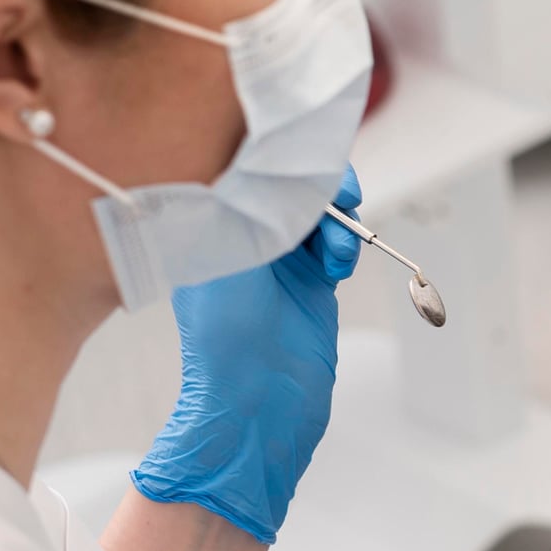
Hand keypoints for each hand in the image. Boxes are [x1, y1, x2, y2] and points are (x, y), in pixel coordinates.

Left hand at [131, 167, 363, 542]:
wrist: (257, 402)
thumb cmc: (225, 335)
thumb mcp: (229, 251)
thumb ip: (251, 198)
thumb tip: (273, 148)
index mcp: (205, 221)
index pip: (243, 159)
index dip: (280, 149)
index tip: (308, 153)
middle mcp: (239, 232)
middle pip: (288, 179)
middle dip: (321, 185)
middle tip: (343, 196)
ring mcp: (277, 255)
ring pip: (320, 208)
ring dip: (339, 219)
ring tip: (339, 252)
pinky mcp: (309, 277)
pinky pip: (336, 239)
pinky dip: (345, 246)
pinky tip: (339, 268)